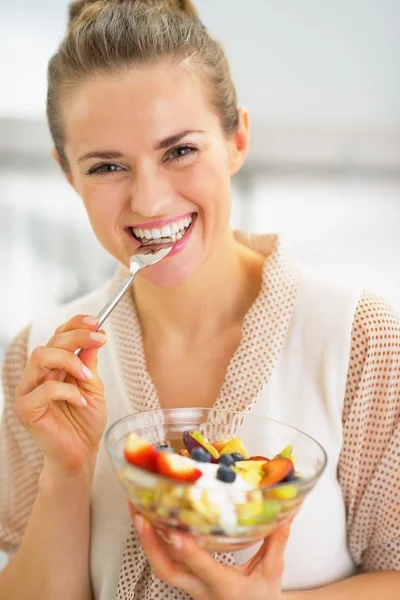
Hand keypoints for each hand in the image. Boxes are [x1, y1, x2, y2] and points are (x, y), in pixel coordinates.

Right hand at [15, 315, 106, 475]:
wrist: (81, 454)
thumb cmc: (85, 422)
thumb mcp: (94, 387)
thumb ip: (89, 363)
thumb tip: (96, 335)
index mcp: (53, 367)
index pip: (57, 337)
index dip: (74, 325)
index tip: (96, 321)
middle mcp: (37, 375)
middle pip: (50, 342)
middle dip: (77, 336)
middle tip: (99, 338)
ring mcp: (28, 391)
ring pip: (40, 357)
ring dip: (69, 361)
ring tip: (87, 377)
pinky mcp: (26, 409)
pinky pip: (44, 389)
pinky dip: (67, 392)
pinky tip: (80, 402)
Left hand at [129, 503, 293, 599]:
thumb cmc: (263, 597)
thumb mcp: (273, 570)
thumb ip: (277, 539)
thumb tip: (290, 508)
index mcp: (224, 587)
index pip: (203, 568)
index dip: (188, 550)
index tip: (175, 532)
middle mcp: (201, 589)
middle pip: (167, 570)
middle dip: (149, 543)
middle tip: (139, 514)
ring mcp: (190, 588)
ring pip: (161, 567)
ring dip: (146, 540)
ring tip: (137, 509)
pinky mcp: (186, 583)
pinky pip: (165, 563)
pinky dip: (154, 543)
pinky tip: (150, 521)